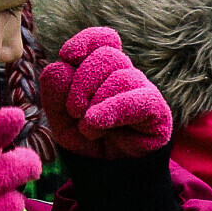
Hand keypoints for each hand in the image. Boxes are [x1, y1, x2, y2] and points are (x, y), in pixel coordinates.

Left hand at [39, 26, 171, 158]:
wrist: (107, 171)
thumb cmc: (86, 138)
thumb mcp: (60, 116)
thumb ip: (54, 91)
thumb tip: (62, 66)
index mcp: (102, 70)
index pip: (104, 39)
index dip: (87, 40)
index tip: (69, 56)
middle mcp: (125, 75)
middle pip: (106, 56)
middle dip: (81, 83)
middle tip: (73, 111)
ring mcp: (143, 91)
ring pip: (121, 76)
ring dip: (95, 102)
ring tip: (87, 128)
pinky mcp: (157, 110)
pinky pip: (137, 98)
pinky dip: (110, 110)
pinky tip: (95, 124)